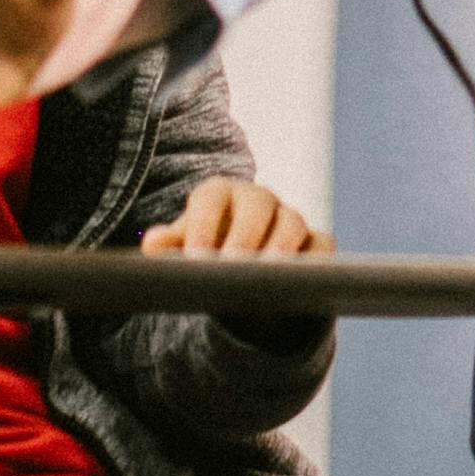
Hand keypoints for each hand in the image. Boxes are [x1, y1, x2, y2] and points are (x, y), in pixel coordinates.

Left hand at [140, 179, 330, 263]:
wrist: (242, 270)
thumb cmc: (208, 251)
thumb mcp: (185, 248)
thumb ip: (168, 245)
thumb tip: (152, 244)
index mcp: (220, 194)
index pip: (211, 199)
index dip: (204, 224)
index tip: (196, 256)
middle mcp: (258, 199)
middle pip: (257, 205)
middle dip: (245, 235)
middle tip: (233, 264)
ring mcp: (289, 218)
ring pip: (292, 222)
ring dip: (281, 247)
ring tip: (268, 274)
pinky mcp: (315, 241)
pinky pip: (322, 245)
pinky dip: (316, 259)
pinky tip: (303, 281)